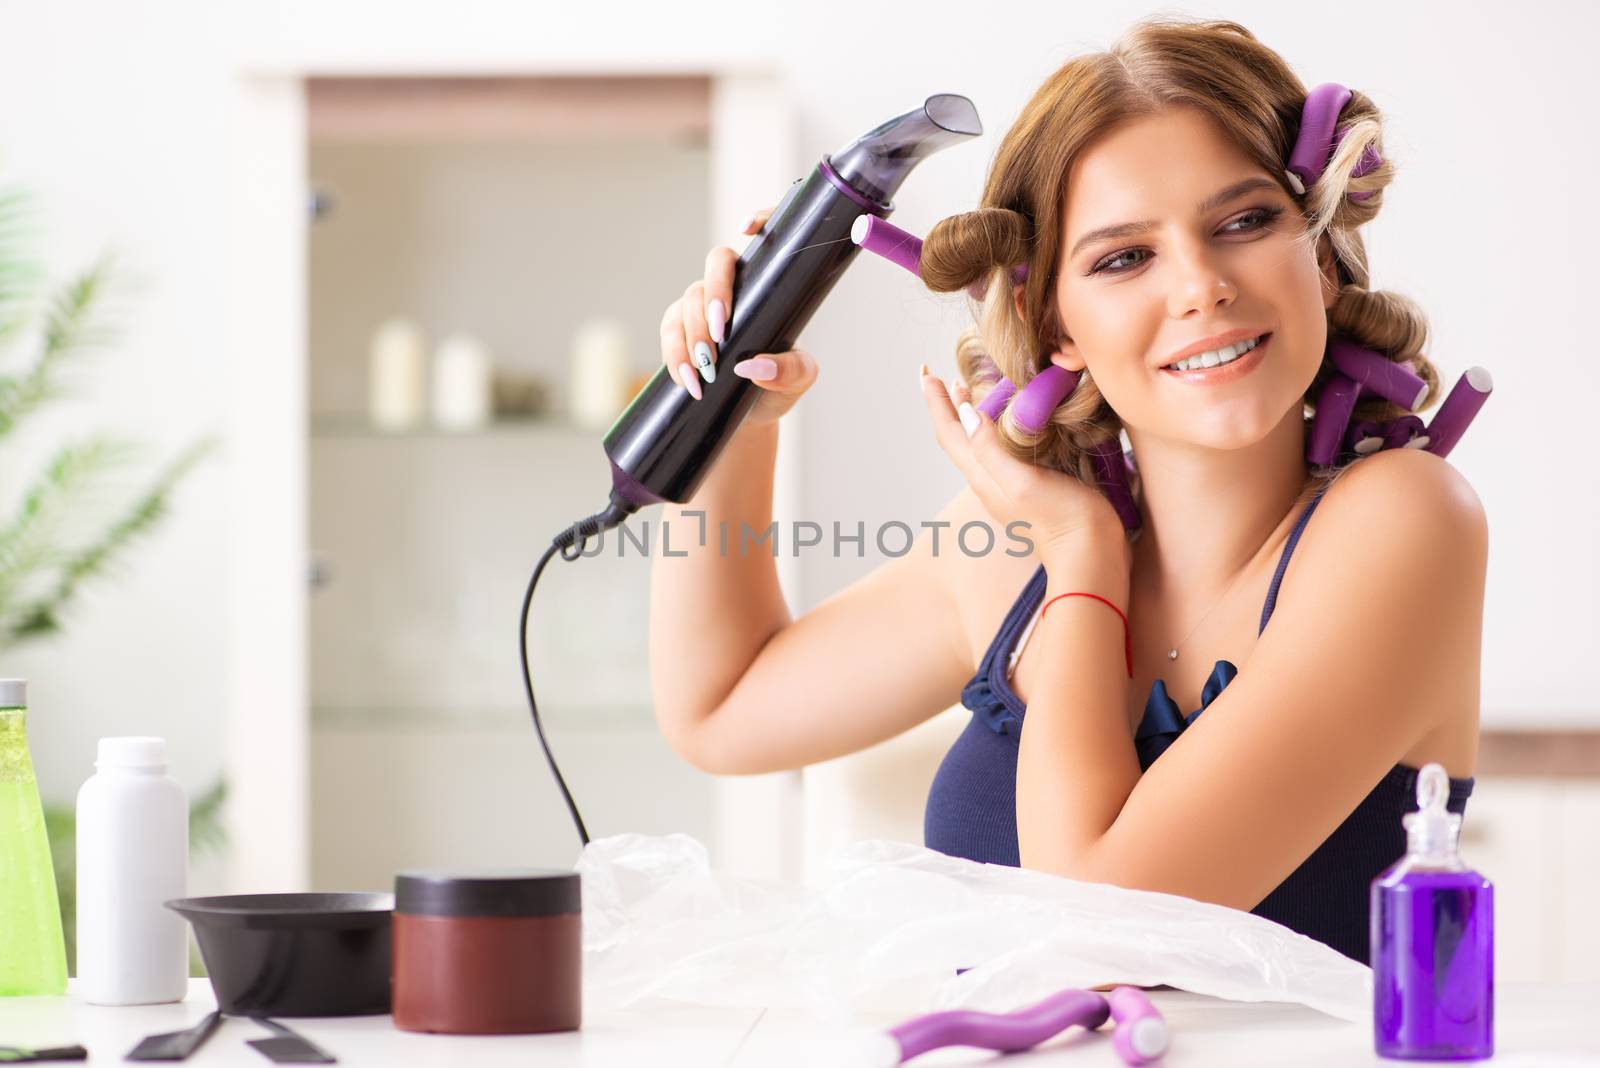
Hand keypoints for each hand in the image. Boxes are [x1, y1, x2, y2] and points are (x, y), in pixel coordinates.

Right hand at [657, 207, 817, 426]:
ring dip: (692, 335)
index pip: (765, 242)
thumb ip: (789, 371)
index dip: (759, 219)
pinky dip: (675, 356)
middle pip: (715, 265)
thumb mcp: (797, 380)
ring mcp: (700, 306)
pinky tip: (688, 380)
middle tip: (719, 335)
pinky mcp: (678, 330)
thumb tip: (754, 365)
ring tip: (706, 373)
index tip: (747, 227)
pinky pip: (669, 332)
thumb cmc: (778, 386)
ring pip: (688, 300)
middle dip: (714, 295)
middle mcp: (732, 288)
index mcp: (766, 287)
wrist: (749, 416)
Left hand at [919, 366, 1124, 558]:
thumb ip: (991, 450)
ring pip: (977, 443)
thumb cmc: (1059, 518)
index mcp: (982, 475)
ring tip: (968, 392)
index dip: (936, 402)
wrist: (1089, 554)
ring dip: (968, 416)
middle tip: (943, 379)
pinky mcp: (1027, 487)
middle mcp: (988, 479)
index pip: (949, 432)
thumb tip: (964, 413)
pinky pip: (998, 450)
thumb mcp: (1022, 481)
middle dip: (948, 406)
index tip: (925, 373)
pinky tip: (1009, 421)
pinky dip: (994, 427)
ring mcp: (1006, 485)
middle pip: (958, 437)